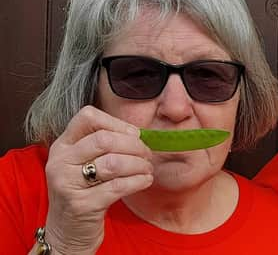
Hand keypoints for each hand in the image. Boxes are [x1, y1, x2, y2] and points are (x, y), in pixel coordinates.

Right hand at [43, 107, 153, 253]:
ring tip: (147, 169)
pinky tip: (145, 180)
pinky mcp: (81, 205)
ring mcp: (67, 184)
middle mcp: (60, 162)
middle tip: (146, 154)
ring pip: (113, 163)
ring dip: (139, 164)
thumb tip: (139, 133)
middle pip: (104, 139)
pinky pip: (118, 186)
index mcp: (62, 145)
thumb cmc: (84, 191)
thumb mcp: (84, 163)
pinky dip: (138, 181)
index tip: (134, 135)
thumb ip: (103, 145)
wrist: (67, 231)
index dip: (116, 122)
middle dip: (133, 145)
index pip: (87, 117)